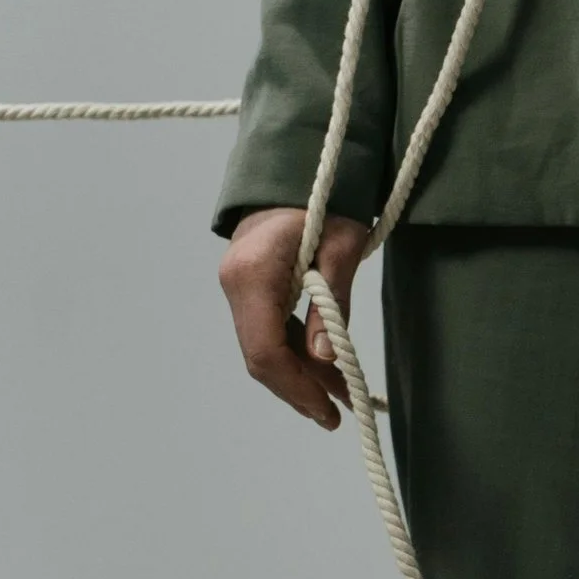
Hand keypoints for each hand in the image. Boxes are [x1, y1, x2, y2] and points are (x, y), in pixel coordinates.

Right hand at [219, 206, 369, 429]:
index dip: (295, 386)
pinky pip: (271, 329)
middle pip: (262, 355)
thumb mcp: (342, 245)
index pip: (264, 349)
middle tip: (337, 415)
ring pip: (266, 346)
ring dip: (302, 374)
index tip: (327, 409)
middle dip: (299, 389)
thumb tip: (325, 357)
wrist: (299, 163)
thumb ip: (332, 301)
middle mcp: (236, 284)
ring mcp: (240, 286)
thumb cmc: (326, 196)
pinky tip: (328, 369)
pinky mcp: (253, 286)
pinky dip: (299, 351)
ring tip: (342, 398)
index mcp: (252, 274)